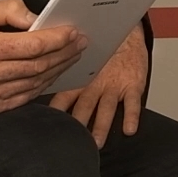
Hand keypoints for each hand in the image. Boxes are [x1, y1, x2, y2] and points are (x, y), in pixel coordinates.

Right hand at [0, 0, 85, 112]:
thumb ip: (10, 9)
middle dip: (64, 52)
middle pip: (39, 65)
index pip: (31, 45)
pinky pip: (28, 95)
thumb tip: (38, 20)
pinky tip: (56, 71)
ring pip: (37, 82)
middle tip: (81, 42)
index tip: (73, 31)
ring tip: (74, 54)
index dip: (56, 39)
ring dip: (60, 68)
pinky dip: (46, 83)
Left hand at [50, 25, 147, 145]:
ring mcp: (115, 85)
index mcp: (81, 78)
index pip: (63, 97)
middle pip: (84, 106)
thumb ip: (68, 76)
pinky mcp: (134, 85)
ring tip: (98, 142)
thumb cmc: (104, 50)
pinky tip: (128, 129)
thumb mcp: (83, 60)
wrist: (128, 34)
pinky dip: (131, 117)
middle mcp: (96, 83)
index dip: (55, 112)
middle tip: (72, 142)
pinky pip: (133, 103)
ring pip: (107, 108)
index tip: (48, 127)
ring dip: (101, 126)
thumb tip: (44, 87)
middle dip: (78, 125)